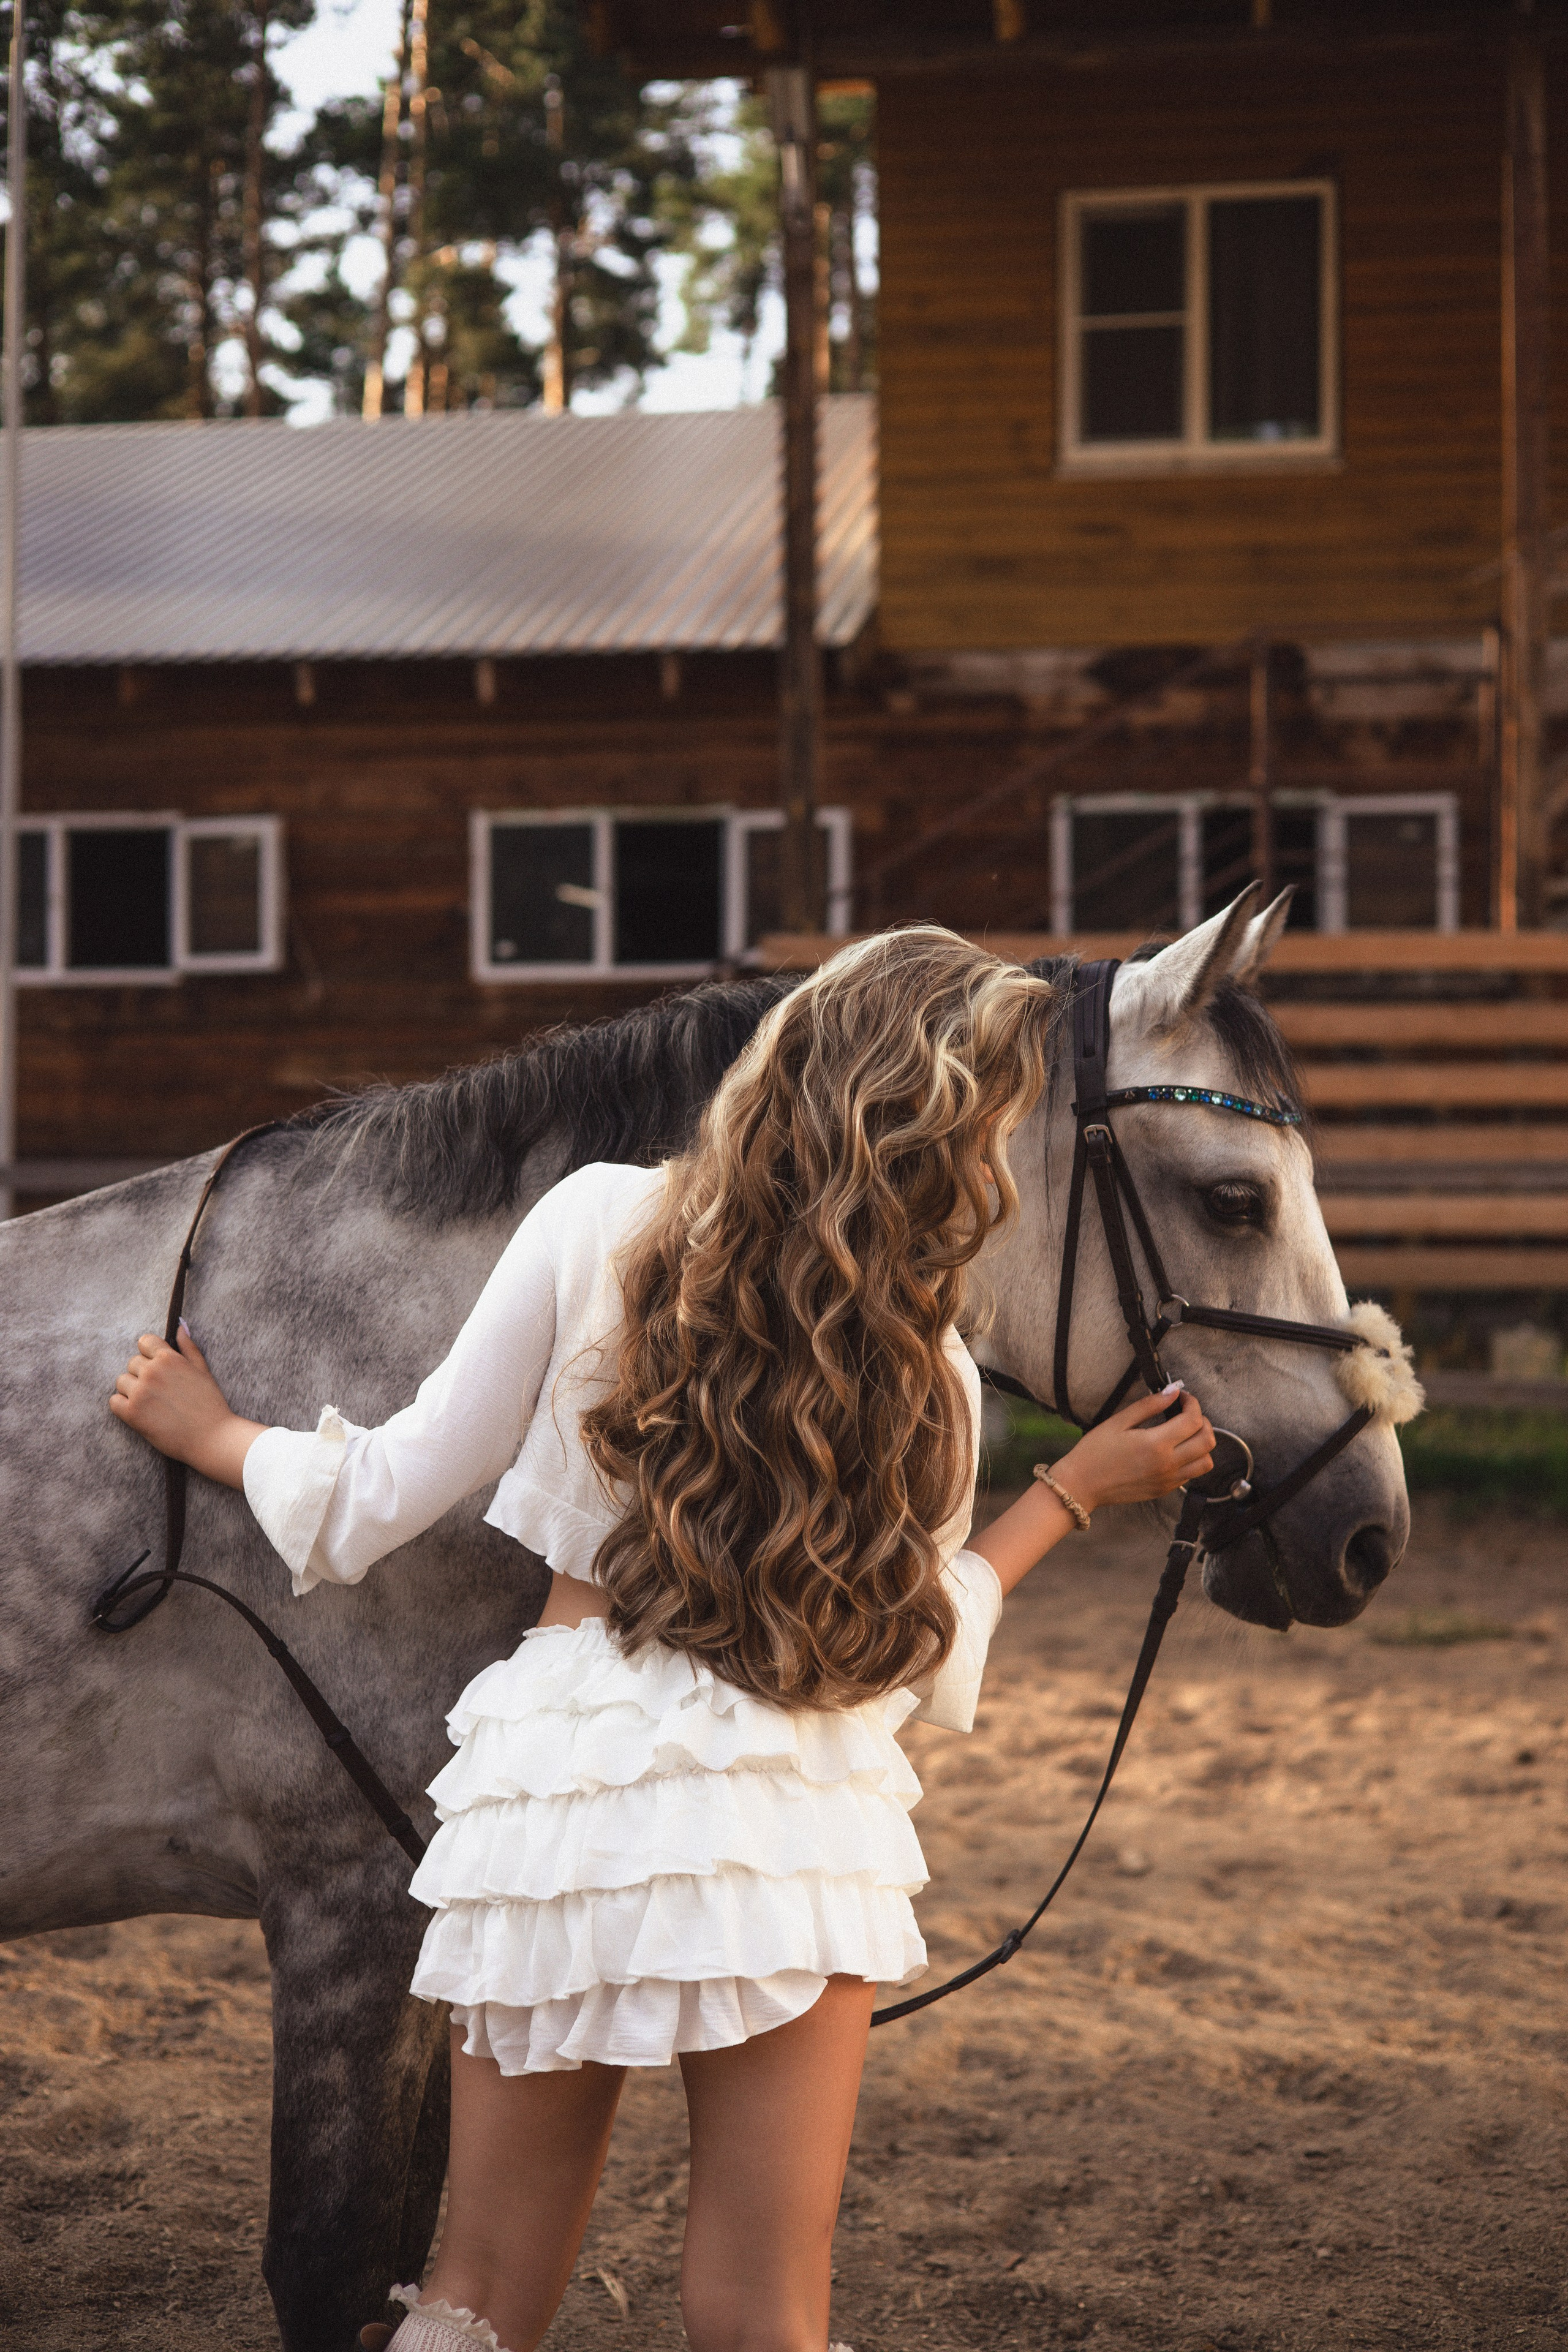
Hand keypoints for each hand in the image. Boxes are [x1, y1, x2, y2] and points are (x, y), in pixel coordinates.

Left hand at [108, 1324, 264, 1488]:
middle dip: (143, 1375)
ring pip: (121, 1382)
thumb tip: (180, 1327)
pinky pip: (114, 1402)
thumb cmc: (210, 1404)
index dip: (149, 1354)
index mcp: (169, 1358)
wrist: (212, 1437)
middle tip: (159, 1393)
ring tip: (151, 1404)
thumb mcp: (203, 1370)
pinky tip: (140, 1413)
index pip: (144, 1342)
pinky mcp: (132, 1413)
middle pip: (132, 1363)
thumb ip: (188, 1347)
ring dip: (132, 1391)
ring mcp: (140, 1392)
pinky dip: (123, 1407)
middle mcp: (152, 1371)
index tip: (158, 1369)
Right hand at [1054, 1383, 1214, 1511]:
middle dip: (1202, 1421)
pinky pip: (1192, 1474)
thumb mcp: (1119, 1422)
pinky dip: (1192, 1459)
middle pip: (1208, 1441)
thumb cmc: (1095, 1451)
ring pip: (1207, 1462)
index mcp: (1156, 1444)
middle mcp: (1168, 1465)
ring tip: (1185, 1433)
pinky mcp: (1165, 1490)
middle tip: (1186, 1413)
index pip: (1193, 1420)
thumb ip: (1149, 1405)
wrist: (1081, 1485)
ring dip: (1202, 1444)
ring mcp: (1168, 1481)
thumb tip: (1172, 1392)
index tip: (1182, 1397)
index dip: (1192, 1403)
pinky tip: (1175, 1450)